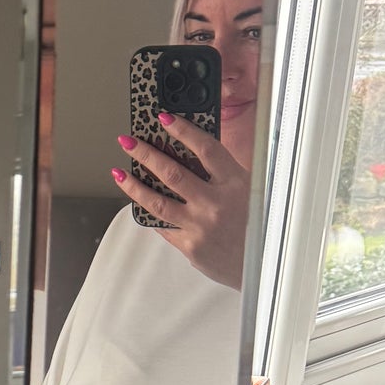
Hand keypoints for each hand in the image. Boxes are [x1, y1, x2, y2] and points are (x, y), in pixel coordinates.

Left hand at [110, 115, 248, 289]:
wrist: (265, 266)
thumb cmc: (260, 226)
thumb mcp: (251, 191)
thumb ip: (224, 175)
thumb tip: (191, 155)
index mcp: (236, 184)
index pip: (206, 148)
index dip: (183, 130)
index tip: (164, 118)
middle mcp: (215, 204)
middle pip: (172, 173)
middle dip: (146, 154)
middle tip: (128, 142)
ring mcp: (200, 226)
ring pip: (158, 201)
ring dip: (134, 185)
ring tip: (119, 174)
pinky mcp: (190, 246)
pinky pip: (164, 226)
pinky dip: (149, 213)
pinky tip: (138, 203)